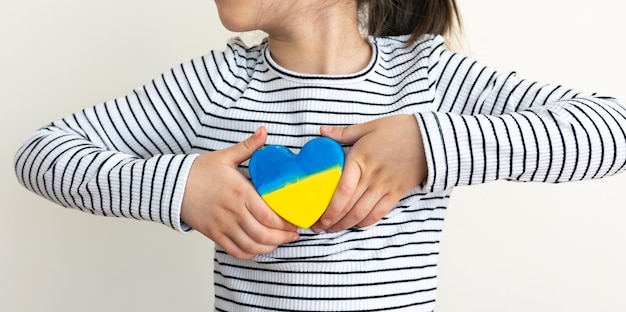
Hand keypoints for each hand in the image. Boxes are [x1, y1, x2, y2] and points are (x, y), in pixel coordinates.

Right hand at [181, 126, 298, 258]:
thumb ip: (248, 146)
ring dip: (269, 247)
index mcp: (240, 192)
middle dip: (283, 238)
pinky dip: (250, 253)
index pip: (269, 216)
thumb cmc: (200, 171)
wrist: (172, 185)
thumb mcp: (226, 156)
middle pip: (263, 234)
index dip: (285, 224)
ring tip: (279, 241)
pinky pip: (236, 251)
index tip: (295, 222)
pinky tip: (259, 247)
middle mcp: (233, 212)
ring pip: (251, 246)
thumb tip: (264, 131)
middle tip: (293, 235)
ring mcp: (223, 226)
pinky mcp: (214, 235)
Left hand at [311, 114, 427, 232]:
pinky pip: (379, 213)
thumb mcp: (369, 127)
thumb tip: (322, 132)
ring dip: (345, 225)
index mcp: (360, 159)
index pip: (343, 190)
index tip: (318, 218)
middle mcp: (371, 177)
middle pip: (348, 206)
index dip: (330, 208)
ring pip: (361, 213)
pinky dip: (365, 222)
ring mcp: (385, 187)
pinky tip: (355, 225)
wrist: (430, 138)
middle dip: (331, 221)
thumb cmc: (399, 130)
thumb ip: (344, 133)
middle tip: (318, 228)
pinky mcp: (396, 193)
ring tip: (333, 229)